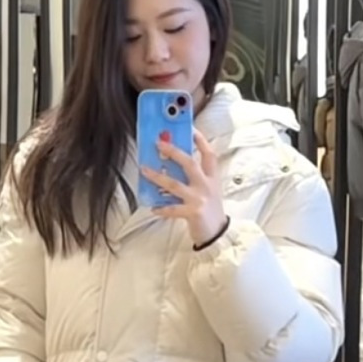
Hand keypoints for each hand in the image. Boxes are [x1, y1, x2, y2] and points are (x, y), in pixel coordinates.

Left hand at [140, 130, 227, 247]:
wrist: (218, 233)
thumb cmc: (210, 210)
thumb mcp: (208, 190)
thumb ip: (195, 177)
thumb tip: (172, 165)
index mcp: (211, 177)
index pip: (208, 154)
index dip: (200, 140)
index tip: (190, 128)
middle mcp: (206, 185)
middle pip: (189, 163)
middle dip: (173, 151)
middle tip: (159, 143)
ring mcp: (199, 198)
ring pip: (174, 184)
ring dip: (157, 176)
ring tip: (144, 170)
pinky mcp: (192, 212)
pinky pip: (172, 209)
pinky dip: (162, 208)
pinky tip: (153, 208)